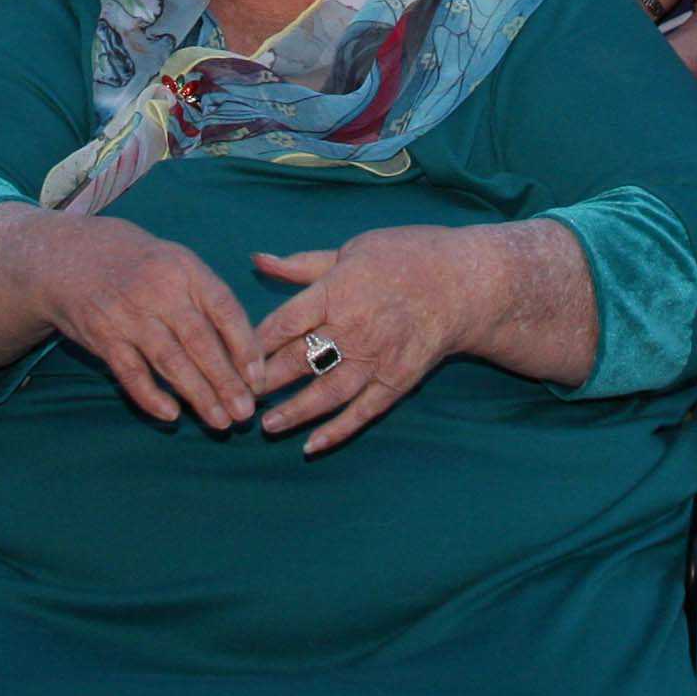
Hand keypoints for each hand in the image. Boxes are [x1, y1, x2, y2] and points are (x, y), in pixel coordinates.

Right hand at [15, 214, 259, 431]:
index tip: (259, 379)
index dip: (246, 346)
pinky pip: (130, 372)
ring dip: (197, 394)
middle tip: (244, 412)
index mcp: (186, 269)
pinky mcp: (103, 336)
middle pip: (200, 341)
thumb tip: (245, 348)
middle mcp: (159, 290)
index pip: (225, 309)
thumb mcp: (176, 264)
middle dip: (226, 381)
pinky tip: (171, 414)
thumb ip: (207, 299)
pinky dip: (150, 396)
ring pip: (169, 361)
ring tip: (220, 421)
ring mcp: (129, 314)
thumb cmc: (140, 265)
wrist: (72, 256)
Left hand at [245, 225, 493, 455]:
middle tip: (237, 396)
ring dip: (294, 413)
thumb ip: (302, 265)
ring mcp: (377, 358)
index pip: (284, 323)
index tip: (231, 357)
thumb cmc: (405, 257)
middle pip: (299, 361)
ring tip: (268, 426)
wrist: (464, 283)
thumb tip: (256, 259)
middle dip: (265, 383)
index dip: (254, 344)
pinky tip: (312, 445)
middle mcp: (353, 327)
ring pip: (327, 393)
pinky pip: (363, 412)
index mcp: (337, 290)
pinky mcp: (397, 381)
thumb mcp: (350, 250)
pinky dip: (337, 431)